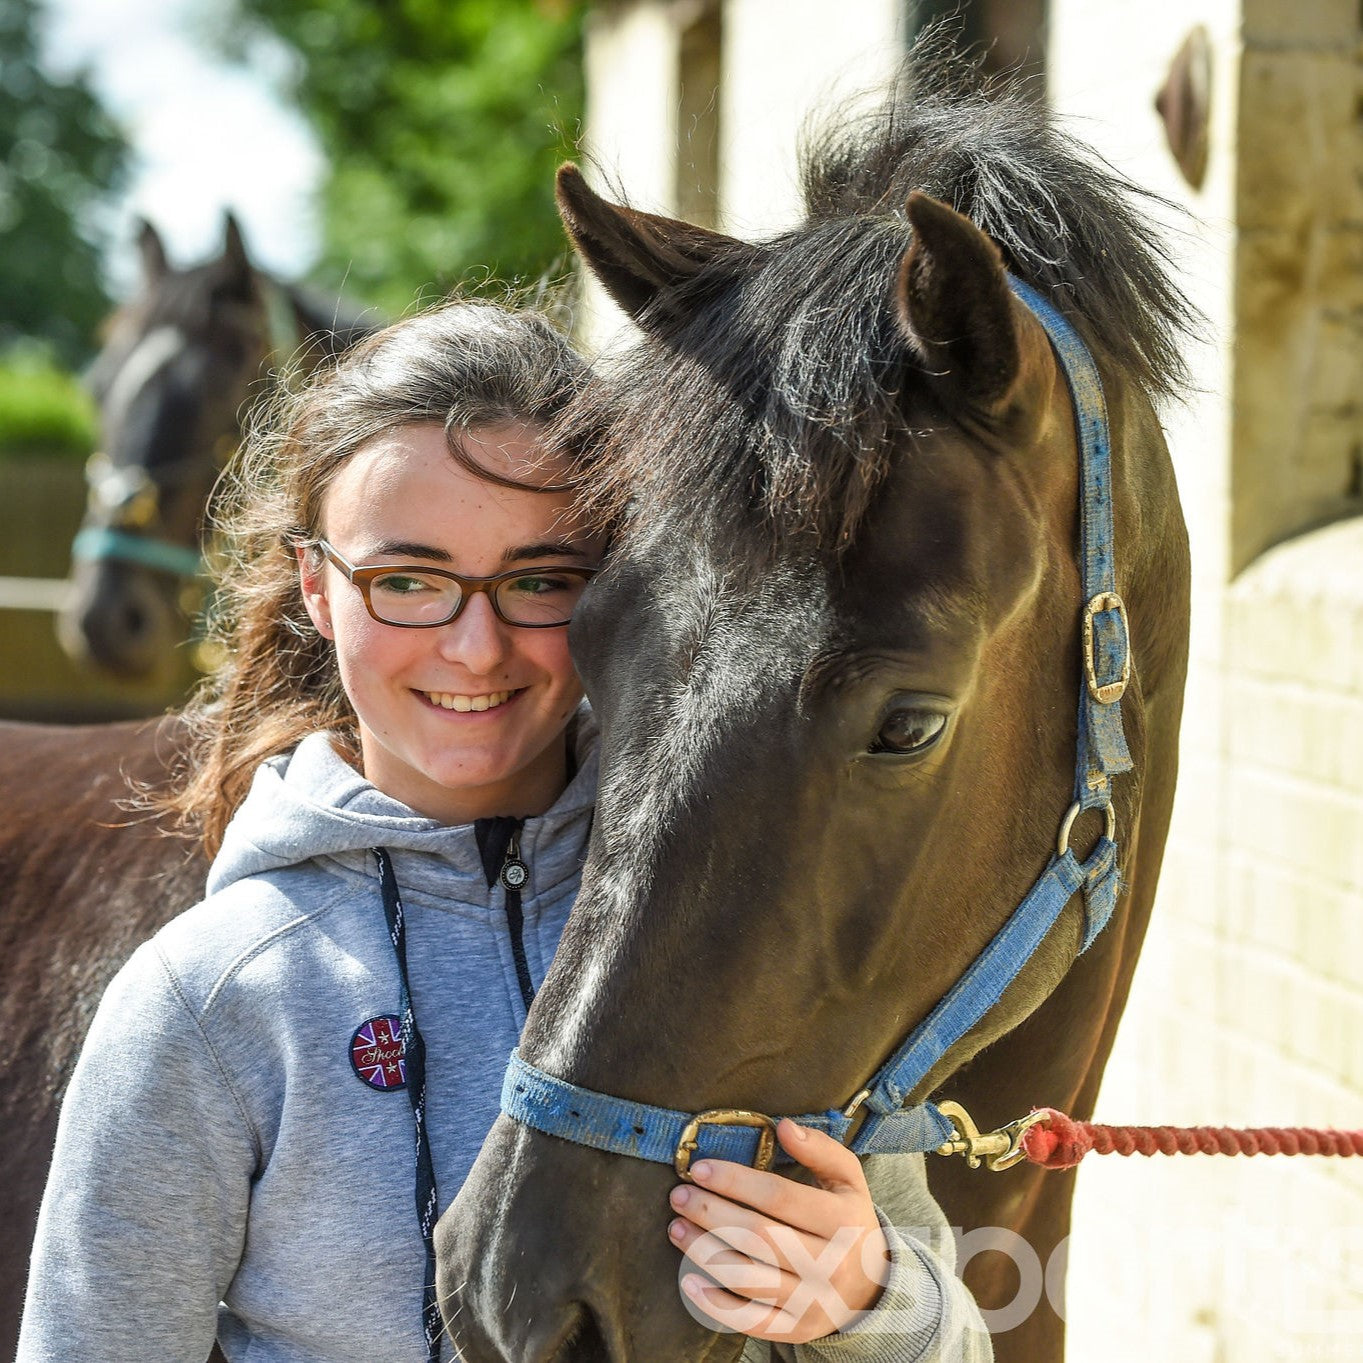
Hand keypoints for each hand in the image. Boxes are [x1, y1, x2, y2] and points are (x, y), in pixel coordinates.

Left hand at [666, 1117, 889, 1343]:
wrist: (869, 1287)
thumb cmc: (848, 1220)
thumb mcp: (848, 1179)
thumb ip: (820, 1149)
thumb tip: (785, 1126)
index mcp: (841, 1222)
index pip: (779, 1197)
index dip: (736, 1181)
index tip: (700, 1168)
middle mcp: (828, 1264)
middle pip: (758, 1237)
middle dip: (711, 1214)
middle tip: (679, 1195)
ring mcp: (811, 1301)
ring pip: (748, 1278)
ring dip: (704, 1252)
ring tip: (676, 1228)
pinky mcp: (795, 1329)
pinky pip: (750, 1322)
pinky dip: (715, 1305)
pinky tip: (688, 1281)